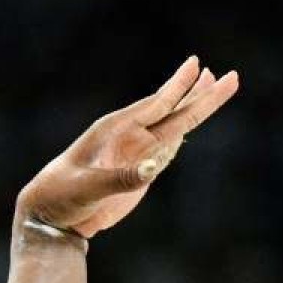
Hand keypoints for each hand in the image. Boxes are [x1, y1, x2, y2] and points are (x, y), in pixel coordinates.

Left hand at [15, 56, 238, 239]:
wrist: (51, 217)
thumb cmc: (62, 195)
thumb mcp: (88, 187)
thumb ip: (122, 178)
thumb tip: (155, 165)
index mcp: (114, 130)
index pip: (156, 105)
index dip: (179, 86)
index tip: (198, 65)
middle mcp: (129, 137)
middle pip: (173, 112)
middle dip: (202, 95)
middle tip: (232, 76)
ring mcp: (136, 154)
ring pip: (174, 128)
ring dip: (196, 108)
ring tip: (216, 84)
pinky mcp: (139, 173)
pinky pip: (165, 151)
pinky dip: (182, 134)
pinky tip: (191, 120)